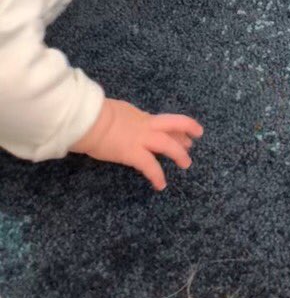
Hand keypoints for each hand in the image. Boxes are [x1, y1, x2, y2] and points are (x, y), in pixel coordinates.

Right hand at [70, 98, 202, 189]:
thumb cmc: (93, 116)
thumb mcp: (114, 113)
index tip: (184, 133)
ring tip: (186, 164)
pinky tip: (161, 185)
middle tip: (195, 139)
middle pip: (173, 123)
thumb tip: (122, 124)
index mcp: (139, 116)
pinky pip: (150, 165)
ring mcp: (140, 138)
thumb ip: (124, 120)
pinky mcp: (133, 152)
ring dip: (179, 154)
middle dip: (187, 129)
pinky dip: (157, 175)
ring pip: (167, 144)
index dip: (175, 127)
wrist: (87, 120)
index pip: (162, 121)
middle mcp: (144, 125)